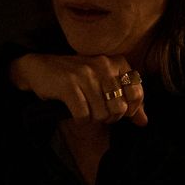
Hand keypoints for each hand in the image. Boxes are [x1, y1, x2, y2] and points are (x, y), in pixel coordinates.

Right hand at [11, 53, 147, 125]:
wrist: (40, 68)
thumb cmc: (77, 78)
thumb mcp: (104, 84)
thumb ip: (127, 101)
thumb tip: (144, 122)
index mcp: (117, 62)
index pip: (137, 94)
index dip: (130, 110)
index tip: (117, 111)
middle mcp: (104, 65)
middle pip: (120, 109)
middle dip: (110, 118)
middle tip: (99, 113)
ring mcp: (86, 74)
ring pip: (102, 115)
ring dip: (93, 119)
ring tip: (86, 111)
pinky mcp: (69, 85)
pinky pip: (84, 116)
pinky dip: (80, 120)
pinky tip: (75, 113)